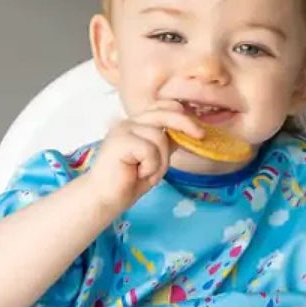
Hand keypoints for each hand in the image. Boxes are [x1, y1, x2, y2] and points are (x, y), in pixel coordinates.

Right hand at [86, 100, 202, 212]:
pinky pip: (150, 150)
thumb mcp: (155, 161)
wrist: (105, 199)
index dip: (180, 114)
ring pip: (159, 137)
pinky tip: (137, 174)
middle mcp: (129, 123)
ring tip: (145, 174)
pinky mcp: (120, 141)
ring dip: (159, 161)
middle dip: (185, 124)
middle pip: (164, 113)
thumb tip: (188, 133)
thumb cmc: (128, 182)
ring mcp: (123, 130)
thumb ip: (166, 144)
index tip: (198, 129)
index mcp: (136, 125)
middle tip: (200, 135)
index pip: (161, 107)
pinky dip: (150, 166)